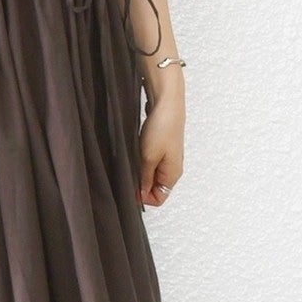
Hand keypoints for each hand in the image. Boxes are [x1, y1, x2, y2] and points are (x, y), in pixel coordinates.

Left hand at [136, 90, 184, 207]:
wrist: (166, 103)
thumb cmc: (162, 128)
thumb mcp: (149, 158)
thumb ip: (144, 179)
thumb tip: (141, 196)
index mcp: (173, 175)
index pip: (159, 198)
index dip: (142, 197)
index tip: (130, 187)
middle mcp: (171, 169)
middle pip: (153, 188)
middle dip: (139, 184)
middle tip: (128, 173)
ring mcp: (166, 158)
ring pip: (149, 175)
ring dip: (138, 172)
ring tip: (132, 161)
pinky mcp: (159, 148)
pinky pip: (148, 163)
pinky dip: (139, 161)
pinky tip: (134, 153)